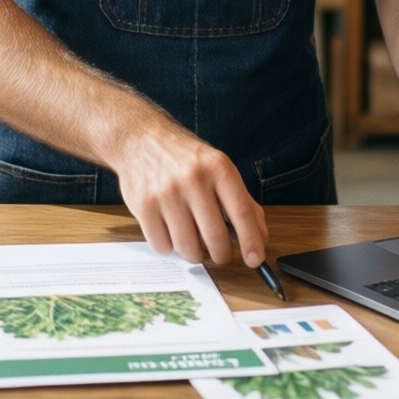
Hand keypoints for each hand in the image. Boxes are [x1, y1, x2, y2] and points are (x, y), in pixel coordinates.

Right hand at [112, 119, 266, 267]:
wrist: (139, 138)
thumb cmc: (183, 157)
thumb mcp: (217, 167)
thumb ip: (242, 201)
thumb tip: (259, 237)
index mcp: (217, 167)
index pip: (242, 212)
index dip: (251, 241)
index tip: (255, 259)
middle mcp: (193, 179)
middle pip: (216, 238)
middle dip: (221, 254)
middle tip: (218, 251)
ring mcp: (166, 193)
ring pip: (189, 248)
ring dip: (193, 251)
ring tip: (190, 234)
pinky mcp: (144, 206)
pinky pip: (163, 247)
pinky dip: (169, 246)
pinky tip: (168, 228)